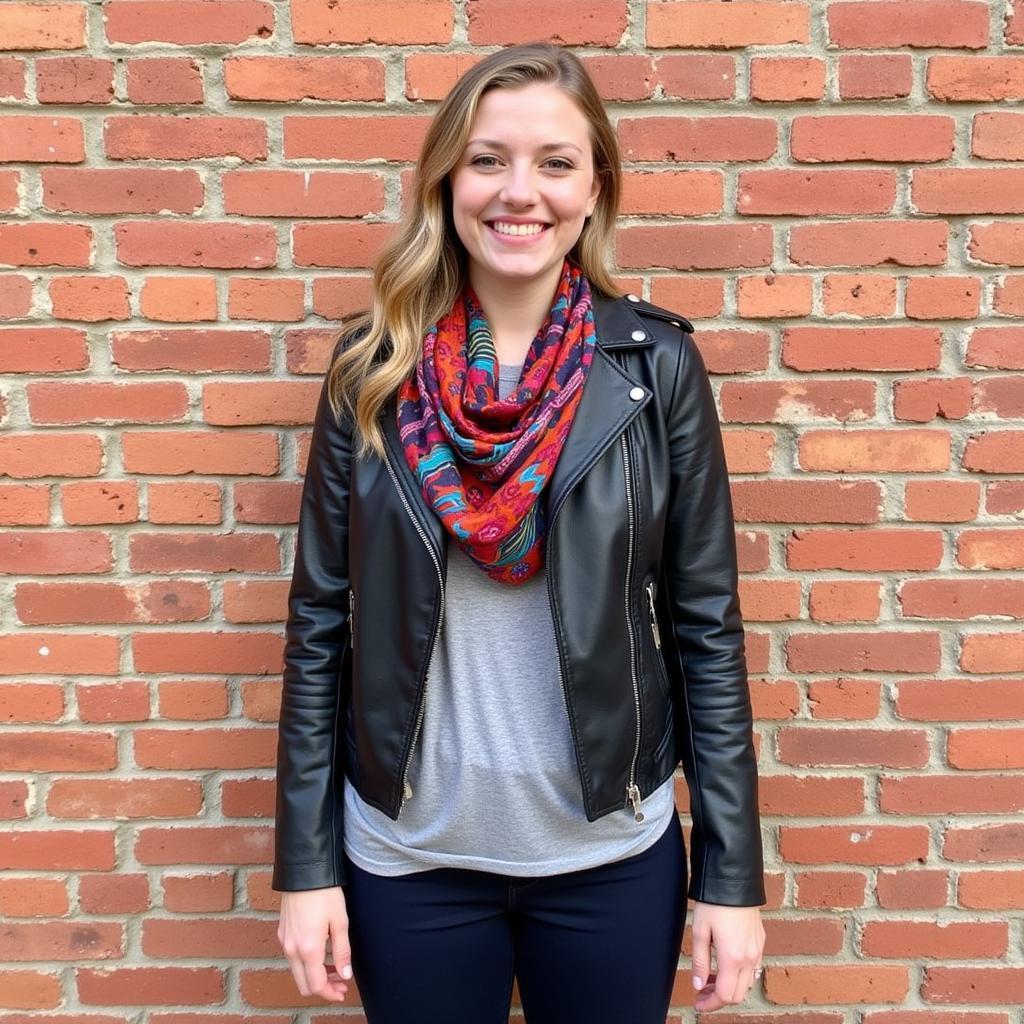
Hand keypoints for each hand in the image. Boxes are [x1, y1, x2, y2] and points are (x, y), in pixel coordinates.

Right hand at [277, 886, 352, 1002]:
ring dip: (314, 976)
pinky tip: (321, 954)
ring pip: (297, 972)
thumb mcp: (340, 921)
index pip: (316, 985)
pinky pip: (292, 958)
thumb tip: (346, 975)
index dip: (330, 994)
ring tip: (334, 969)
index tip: (343, 991)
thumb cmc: (325, 893)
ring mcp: (284, 941)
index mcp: (308, 949)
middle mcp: (291, 949)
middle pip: (303, 984)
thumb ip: (342, 951)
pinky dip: (306, 964)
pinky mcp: (282, 932)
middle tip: (341, 983)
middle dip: (323, 988)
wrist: (304, 870)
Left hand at [690, 901, 764, 1010]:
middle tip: (701, 992)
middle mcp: (749, 958)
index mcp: (732, 958)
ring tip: (710, 978)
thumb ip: (699, 961)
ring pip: (747, 983)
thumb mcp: (700, 931)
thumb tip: (698, 984)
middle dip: (719, 998)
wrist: (735, 880)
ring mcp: (757, 950)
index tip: (697, 1003)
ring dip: (729, 986)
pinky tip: (724, 964)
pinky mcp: (760, 941)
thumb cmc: (715, 903)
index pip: (725, 995)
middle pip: (738, 994)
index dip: (710, 1004)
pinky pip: (753, 968)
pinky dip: (739, 974)